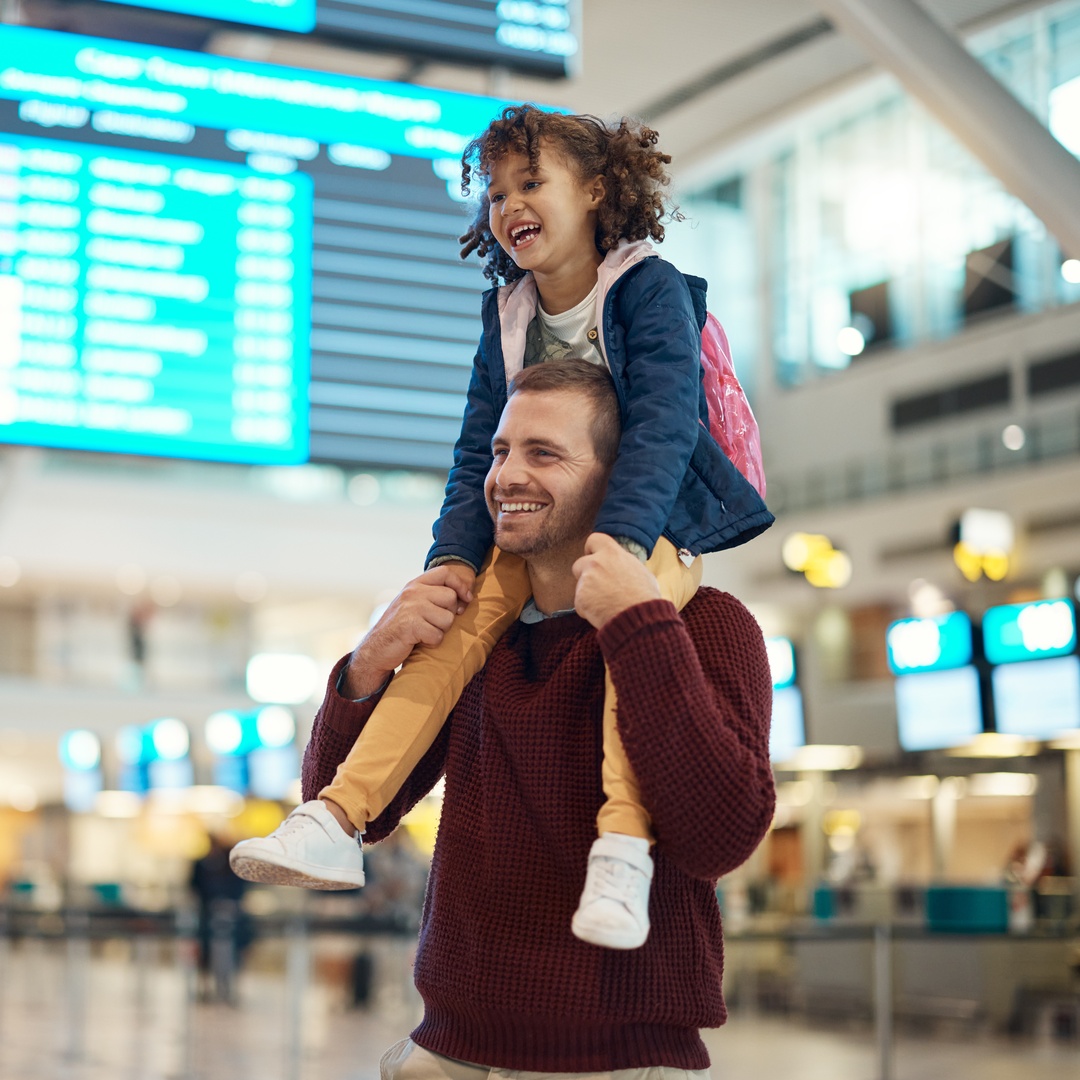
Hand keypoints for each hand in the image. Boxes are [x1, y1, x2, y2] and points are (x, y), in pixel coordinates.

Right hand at [341, 564, 474, 698]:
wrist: (376, 649)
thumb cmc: (401, 628)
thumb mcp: (414, 605)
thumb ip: (433, 596)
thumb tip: (466, 597)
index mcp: (414, 584)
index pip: (445, 572)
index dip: (460, 585)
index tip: (466, 599)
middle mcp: (412, 592)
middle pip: (451, 598)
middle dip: (448, 614)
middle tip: (432, 623)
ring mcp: (411, 608)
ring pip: (448, 618)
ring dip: (440, 630)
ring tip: (424, 633)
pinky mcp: (410, 625)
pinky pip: (438, 635)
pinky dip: (432, 642)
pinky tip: (418, 641)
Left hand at [572, 532, 660, 629]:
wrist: (639, 619)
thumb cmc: (644, 597)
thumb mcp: (642, 572)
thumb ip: (626, 565)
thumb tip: (624, 568)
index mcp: (612, 554)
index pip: (594, 539)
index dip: (591, 549)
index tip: (593, 557)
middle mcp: (596, 563)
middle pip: (579, 564)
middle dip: (585, 575)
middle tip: (598, 586)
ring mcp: (586, 581)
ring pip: (580, 585)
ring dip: (588, 593)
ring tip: (606, 603)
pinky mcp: (580, 598)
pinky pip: (580, 603)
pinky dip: (588, 609)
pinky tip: (603, 613)